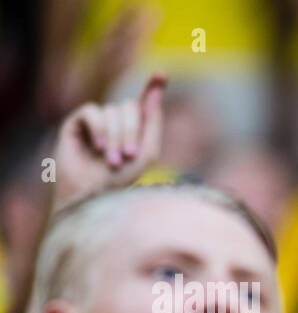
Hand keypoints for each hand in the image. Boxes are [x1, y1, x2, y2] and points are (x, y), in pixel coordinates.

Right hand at [53, 73, 165, 209]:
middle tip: (128, 156)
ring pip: (112, 111)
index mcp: (135, 129)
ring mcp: (96, 120)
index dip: (153, 87)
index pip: (144, 103)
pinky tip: (98, 148)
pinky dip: (99, 129)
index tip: (163, 74)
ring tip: (112, 161)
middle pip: (129, 108)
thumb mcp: (147, 151)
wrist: (92, 194)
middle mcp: (115, 121)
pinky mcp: (76, 122)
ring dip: (115, 137)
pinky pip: (92, 112)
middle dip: (131, 132)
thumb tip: (156, 91)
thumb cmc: (121, 178)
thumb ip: (153, 121)